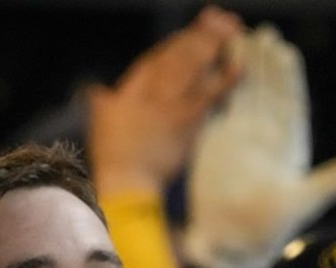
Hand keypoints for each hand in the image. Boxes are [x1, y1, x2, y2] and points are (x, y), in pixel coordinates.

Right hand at [88, 5, 243, 195]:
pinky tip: (240, 64)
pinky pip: (210, 93)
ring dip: (215, 45)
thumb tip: (95, 92)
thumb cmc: (113, 158)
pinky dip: (226, 77)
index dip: (177, 43)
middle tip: (221, 18)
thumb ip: (100, 103)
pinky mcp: (188, 120)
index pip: (157, 58)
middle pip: (179, 55)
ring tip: (233, 29)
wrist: (126, 181)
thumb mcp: (100, 124)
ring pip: (195, 66)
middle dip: (200, 35)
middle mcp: (151, 89)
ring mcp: (170, 103)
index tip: (193, 31)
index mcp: (130, 88)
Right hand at [184, 26, 335, 267]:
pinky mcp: (214, 144)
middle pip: (265, 90)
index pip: (289, 103)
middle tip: (261, 32)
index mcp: (289, 145)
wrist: (233, 244)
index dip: (287, 77)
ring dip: (240, 68)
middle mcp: (265, 136)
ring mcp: (239, 137)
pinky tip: (211, 68)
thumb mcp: (305, 204)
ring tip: (236, 37)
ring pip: (241, 94)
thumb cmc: (269, 229)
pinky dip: (215, 88)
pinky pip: (216, 109)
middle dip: (264, 62)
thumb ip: (330, 182)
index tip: (284, 51)